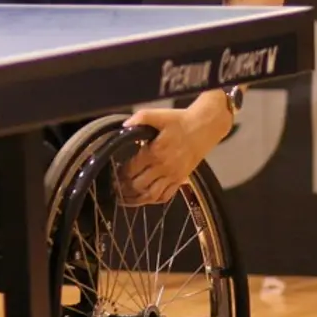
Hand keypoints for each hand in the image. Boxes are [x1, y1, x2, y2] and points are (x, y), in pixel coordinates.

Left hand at [118, 98, 232, 204]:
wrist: (204, 127)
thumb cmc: (180, 120)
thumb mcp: (158, 115)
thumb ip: (139, 119)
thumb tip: (123, 126)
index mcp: (155, 152)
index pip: (132, 169)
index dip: (120, 174)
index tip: (112, 174)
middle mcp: (164, 167)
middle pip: (139, 185)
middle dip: (124, 189)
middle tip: (114, 189)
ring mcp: (174, 176)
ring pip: (152, 195)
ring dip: (136, 200)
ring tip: (124, 200)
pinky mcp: (181, 179)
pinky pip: (166, 196)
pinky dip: (154, 200)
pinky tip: (144, 200)